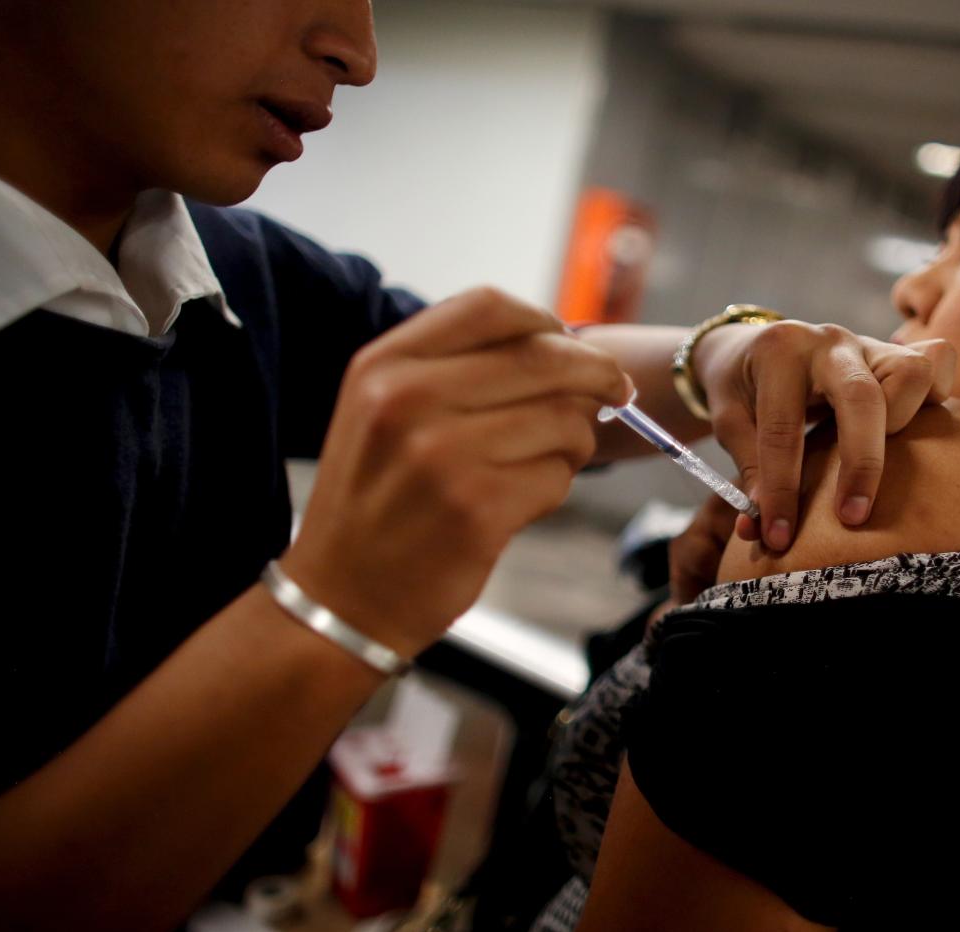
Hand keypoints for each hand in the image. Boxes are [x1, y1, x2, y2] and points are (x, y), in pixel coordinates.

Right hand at [280, 287, 630, 655]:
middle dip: (597, 374)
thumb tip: (561, 346)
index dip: (546, 321)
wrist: (343, 597)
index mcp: (384, 365)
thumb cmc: (378, 501)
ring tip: (547, 462)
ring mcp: (442, 455)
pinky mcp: (478, 510)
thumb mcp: (381, 412)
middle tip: (616, 392)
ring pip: (563, 419)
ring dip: (575, 442)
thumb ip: (453, 369)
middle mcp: (408, 400)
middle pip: (543, 357)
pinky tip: (524, 502)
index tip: (572, 343)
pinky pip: (558, 477)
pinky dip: (556, 487)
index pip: (489, 306)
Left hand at [694, 322, 954, 548]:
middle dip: (861, 464)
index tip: (779, 537)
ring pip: (912, 372)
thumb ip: (747, 469)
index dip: (781, 490)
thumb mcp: (728, 420)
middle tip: (851, 518)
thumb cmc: (741, 387)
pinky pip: (938, 360)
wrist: (753, 345)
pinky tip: (916, 431)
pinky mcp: (896, 353)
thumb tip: (759, 529)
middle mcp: (829, 342)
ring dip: (905, 422)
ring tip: (886, 464)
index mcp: (779, 352)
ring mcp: (868, 344)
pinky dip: (936, 396)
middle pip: (862, 397)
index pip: (782, 430)